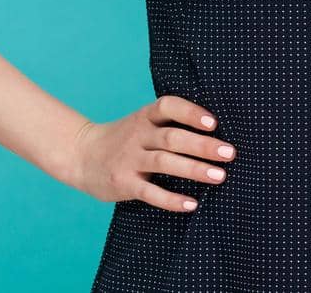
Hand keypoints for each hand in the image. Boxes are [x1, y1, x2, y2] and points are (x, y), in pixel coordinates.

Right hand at [67, 95, 237, 212]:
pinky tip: (191, 204)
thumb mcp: (142, 124)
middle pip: (172, 137)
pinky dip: (171, 199)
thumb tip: (216, 133)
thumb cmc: (124, 139)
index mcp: (145, 117)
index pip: (168, 106)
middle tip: (230, 153)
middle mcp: (138, 135)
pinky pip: (149, 192)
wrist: (81, 155)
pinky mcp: (123, 183)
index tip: (213, 123)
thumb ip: (169, 125)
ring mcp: (129, 159)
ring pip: (164, 162)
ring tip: (220, 176)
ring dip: (194, 169)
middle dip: (203, 145)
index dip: (190, 112)